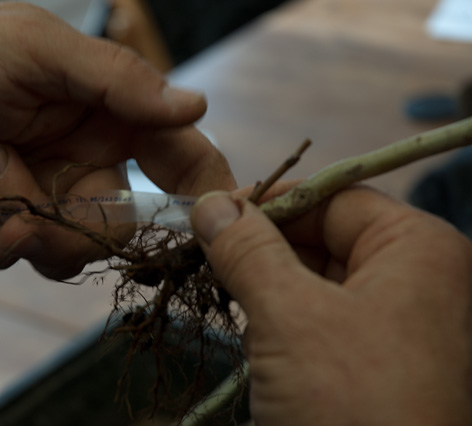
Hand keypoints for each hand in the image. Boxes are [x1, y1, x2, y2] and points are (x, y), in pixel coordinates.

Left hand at [0, 3, 234, 277]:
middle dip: (70, 223)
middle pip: (116, 231)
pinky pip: (1, 252)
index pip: (180, 162)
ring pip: (59, 253)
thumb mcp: (41, 52)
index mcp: (111, 123)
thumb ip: (118, 81)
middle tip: (22, 192)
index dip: (207, 191)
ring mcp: (43, 203)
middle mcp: (85, 169)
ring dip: (7, 205)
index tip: (223, 214)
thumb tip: (195, 107)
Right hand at [191, 184, 471, 424]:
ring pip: (314, 282)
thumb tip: (210, 202)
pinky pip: (318, 323)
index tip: (211, 212)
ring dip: (266, 289)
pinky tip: (256, 342)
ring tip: (229, 302)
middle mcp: (415, 282)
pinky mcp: (372, 365)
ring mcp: (395, 327)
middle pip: (323, 238)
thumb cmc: (351, 405)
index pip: (333, 198)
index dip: (271, 200)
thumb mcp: (289, 316)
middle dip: (263, 249)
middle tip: (206, 258)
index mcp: (418, 251)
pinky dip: (280, 325)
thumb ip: (247, 250)